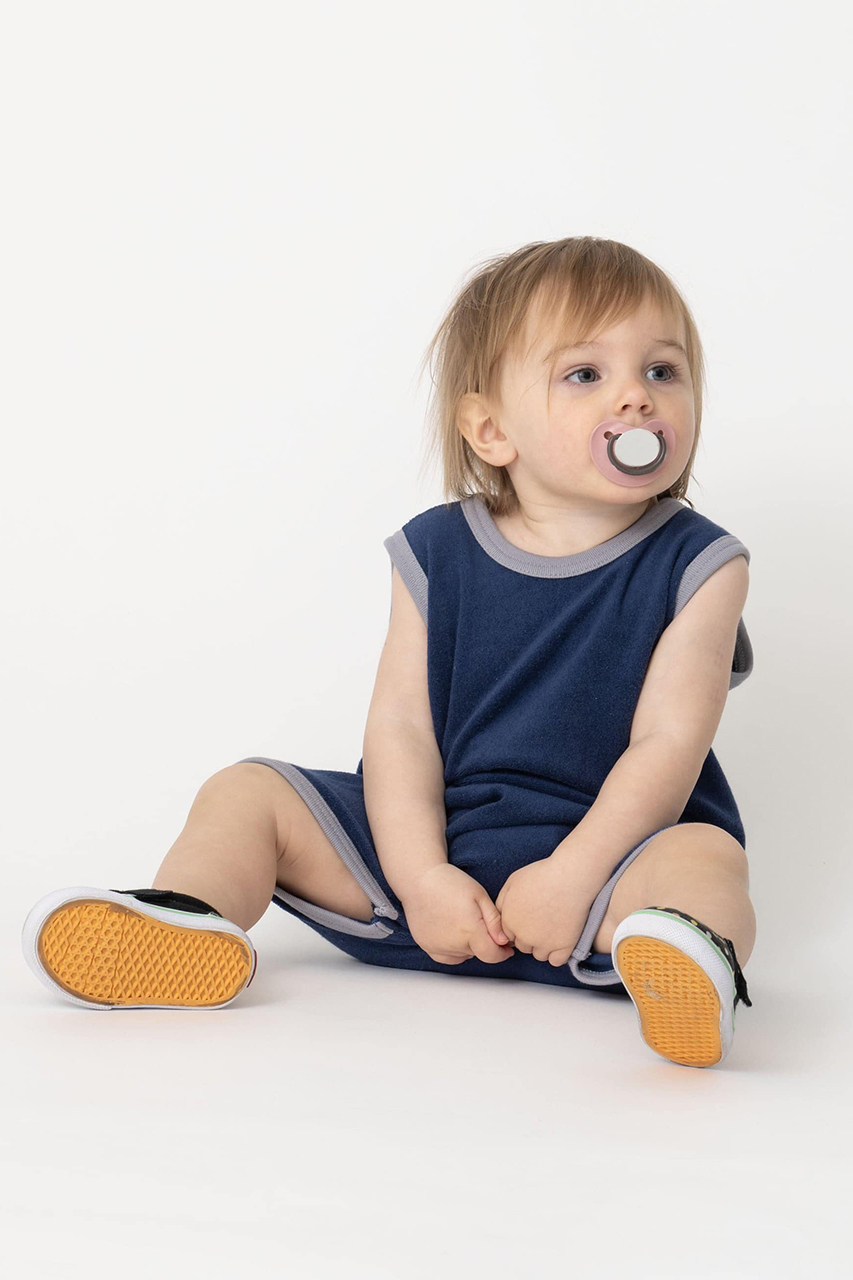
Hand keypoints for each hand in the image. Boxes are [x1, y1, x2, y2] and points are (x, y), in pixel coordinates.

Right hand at [400, 863, 515, 965]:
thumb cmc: (450, 882)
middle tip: (478, 920)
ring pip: (463, 955)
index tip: (506, 947)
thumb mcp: (479, 895)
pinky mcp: (426, 946)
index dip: (502, 953)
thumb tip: (504, 941)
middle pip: (477, 953)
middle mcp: (454, 944)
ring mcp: (438, 947)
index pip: (492, 955)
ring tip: (461, 922)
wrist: (419, 879)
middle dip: (483, 942)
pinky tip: (451, 932)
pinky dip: (453, 950)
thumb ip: (494, 920)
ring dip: (468, 946)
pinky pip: (447, 957)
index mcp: (470, 930)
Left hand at [495, 855, 602, 966]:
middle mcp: (523, 936)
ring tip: (553, 927)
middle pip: (522, 945)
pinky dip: (558, 953)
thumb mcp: (512, 882)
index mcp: (509, 921)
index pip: (508, 935)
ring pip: (538, 955)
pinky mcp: (563, 948)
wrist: (569, 878)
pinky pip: (555, 961)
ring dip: (543, 945)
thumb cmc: (542, 875)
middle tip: (542, 920)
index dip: (519, 926)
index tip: (529, 917)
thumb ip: (502, 902)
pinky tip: (561, 938)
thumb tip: (500, 916)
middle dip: (529, 936)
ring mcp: (543, 944)